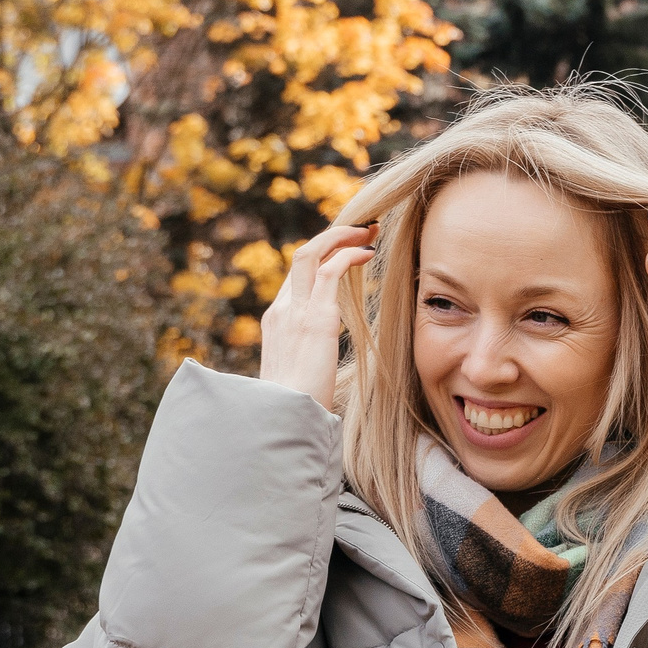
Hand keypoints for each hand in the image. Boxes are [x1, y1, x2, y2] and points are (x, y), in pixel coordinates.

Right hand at [257, 221, 375, 410]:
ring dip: (342, 237)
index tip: (347, 249)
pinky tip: (369, 253)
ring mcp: (296, 311)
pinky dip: (349, 256)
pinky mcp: (315, 318)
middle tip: (362, 228)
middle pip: (302, 256)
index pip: (298, 277)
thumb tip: (324, 356)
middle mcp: (282, 310)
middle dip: (333, 236)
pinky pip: (330, 272)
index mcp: (278, 321)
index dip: (324, 257)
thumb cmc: (297, 404)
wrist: (285, 418)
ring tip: (369, 231)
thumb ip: (311, 354)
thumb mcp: (301, 372)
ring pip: (312, 254)